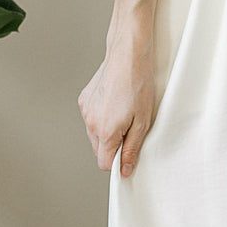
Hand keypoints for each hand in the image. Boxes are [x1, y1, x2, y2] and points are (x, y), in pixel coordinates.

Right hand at [77, 40, 155, 177]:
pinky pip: (91, 119)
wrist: (127, 57)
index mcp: (106, 131)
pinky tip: (113, 104)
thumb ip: (132, 148)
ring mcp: (85, 111)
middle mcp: (91, 123)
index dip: (117, 162)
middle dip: (113, 146)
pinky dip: (100, 118)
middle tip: (129, 128)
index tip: (127, 153)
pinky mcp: (83, 101)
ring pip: (94, 135)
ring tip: (122, 113)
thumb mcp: (142, 122)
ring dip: (106, 132)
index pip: (104, 163)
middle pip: (99, 150)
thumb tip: (125, 169)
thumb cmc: (138, 86)